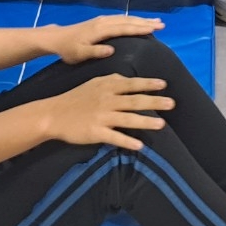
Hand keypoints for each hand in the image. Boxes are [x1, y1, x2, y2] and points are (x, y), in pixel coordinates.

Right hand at [40, 74, 172, 150]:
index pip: (131, 84)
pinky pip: (115, 137)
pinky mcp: (96, 132)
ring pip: (128, 119)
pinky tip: (139, 145)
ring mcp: (101, 116)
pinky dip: (127, 141)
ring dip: (146, 121)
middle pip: (134, 100)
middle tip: (172, 103)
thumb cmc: (75, 98)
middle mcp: (106, 100)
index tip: (164, 84)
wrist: (54, 114)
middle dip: (154, 101)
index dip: (147, 84)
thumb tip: (127, 79)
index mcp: (106, 86)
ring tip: (162, 124)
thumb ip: (111, 81)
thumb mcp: (93, 84)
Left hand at [44, 15, 165, 63]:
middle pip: (128, 20)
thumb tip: (111, 50)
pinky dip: (132, 19)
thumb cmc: (68, 49)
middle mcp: (103, 22)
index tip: (154, 29)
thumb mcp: (79, 54)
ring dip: (141, 19)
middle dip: (145, 22)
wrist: (57, 38)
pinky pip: (121, 19)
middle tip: (162, 24)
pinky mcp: (101, 22)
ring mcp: (102, 20)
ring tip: (156, 22)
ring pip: (125, 18)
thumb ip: (95, 52)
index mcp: (100, 30)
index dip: (139, 28)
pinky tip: (138, 22)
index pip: (124, 28)